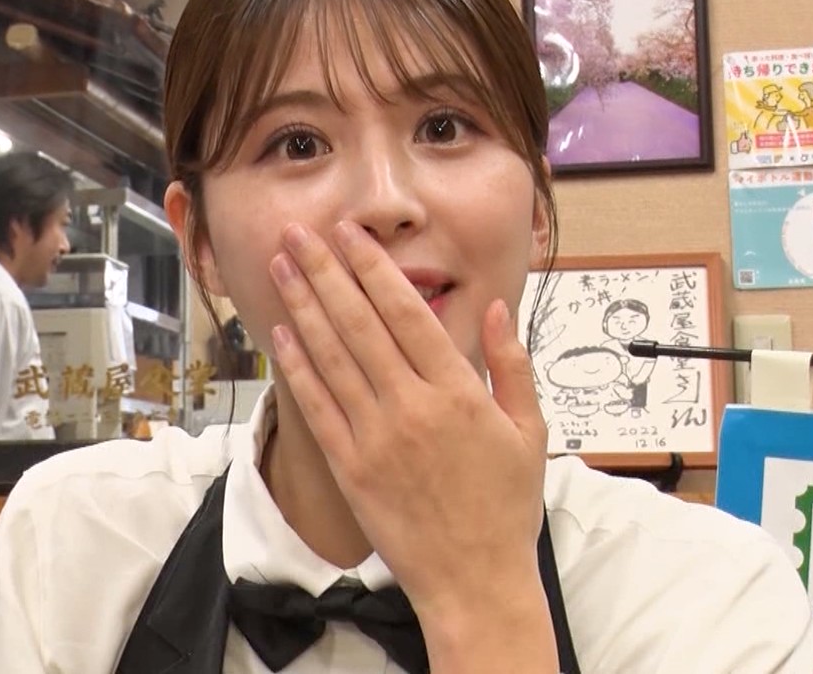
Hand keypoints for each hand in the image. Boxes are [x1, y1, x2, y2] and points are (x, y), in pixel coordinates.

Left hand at [267, 220, 548, 614]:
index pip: (407, 313)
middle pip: (359, 324)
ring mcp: (376, 438)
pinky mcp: (350, 468)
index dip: (373, 269)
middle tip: (300, 232)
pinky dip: (297, 368)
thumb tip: (498, 310)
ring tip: (282, 267)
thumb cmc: (505, 508)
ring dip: (303, 307)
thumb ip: (513, 365)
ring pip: (331, 358)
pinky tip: (281, 335)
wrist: (474, 581)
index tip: (350, 235)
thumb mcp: (531, 431)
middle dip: (326, 272)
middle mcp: (412, 408)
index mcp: (458, 393)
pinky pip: (316, 407)